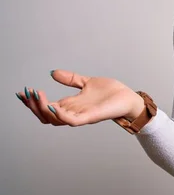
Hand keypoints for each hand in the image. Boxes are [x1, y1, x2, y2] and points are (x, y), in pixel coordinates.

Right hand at [16, 69, 143, 126]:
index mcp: (71, 104)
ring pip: (54, 119)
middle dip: (33, 105)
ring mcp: (81, 116)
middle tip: (26, 93)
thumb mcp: (87, 82)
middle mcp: (73, 112)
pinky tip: (52, 105)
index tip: (22, 92)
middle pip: (45, 115)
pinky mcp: (90, 117)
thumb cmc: (112, 93)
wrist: (129, 98)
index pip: (46, 107)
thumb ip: (71, 79)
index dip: (32, 101)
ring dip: (42, 109)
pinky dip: (59, 115)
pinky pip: (70, 121)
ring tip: (37, 96)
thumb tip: (53, 73)